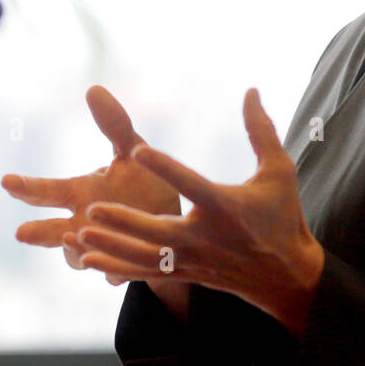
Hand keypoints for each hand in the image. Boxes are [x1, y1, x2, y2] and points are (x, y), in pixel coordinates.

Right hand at [2, 85, 180, 282]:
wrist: (171, 219)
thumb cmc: (143, 181)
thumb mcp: (132, 150)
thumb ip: (114, 123)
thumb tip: (93, 87)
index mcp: (82, 193)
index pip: (49, 190)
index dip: (27, 186)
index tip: (6, 180)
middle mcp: (83, 224)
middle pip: (55, 229)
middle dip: (40, 231)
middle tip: (21, 231)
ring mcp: (101, 248)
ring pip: (79, 255)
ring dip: (76, 249)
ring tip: (78, 238)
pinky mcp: (125, 267)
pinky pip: (114, 272)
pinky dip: (111, 271)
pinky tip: (114, 273)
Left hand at [73, 88, 325, 337]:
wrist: (286, 275)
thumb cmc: (283, 216)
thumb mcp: (279, 171)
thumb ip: (261, 130)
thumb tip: (251, 91)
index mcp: (225, 207)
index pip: (190, 184)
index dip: (164, 168)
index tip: (137, 151)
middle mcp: (206, 236)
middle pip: (158, 230)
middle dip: (124, 221)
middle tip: (92, 208)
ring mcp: (194, 259)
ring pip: (146, 255)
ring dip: (112, 245)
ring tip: (78, 232)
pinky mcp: (188, 273)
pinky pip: (147, 273)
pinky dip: (117, 266)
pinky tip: (87, 259)